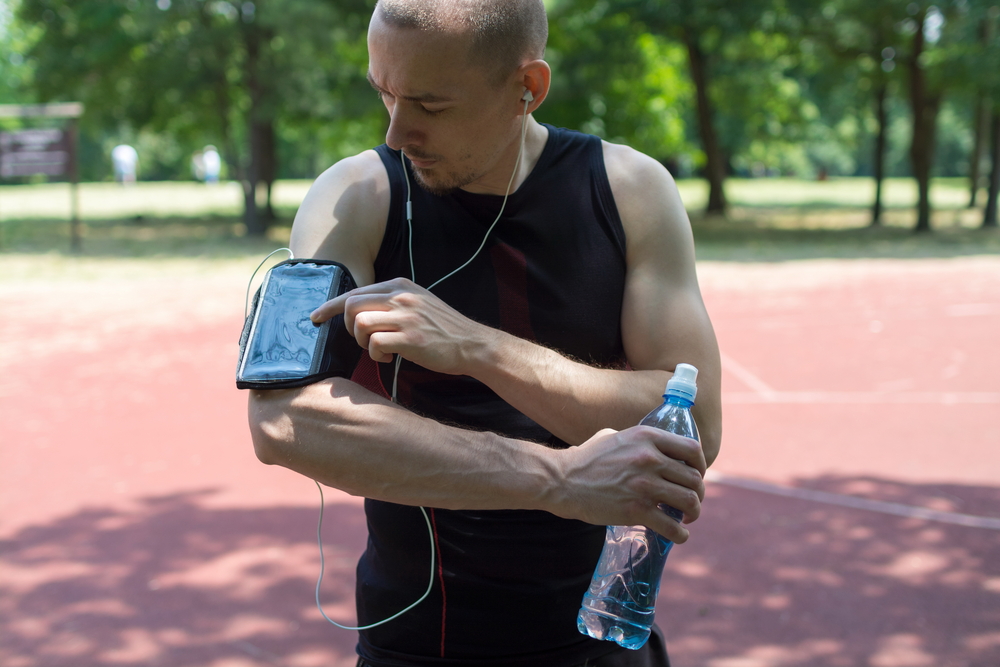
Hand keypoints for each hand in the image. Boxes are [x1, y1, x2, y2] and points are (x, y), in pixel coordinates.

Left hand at [311, 278, 491, 373]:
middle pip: (351, 304)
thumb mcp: (417, 302)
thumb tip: (359, 310)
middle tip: (361, 340)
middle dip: (347, 326)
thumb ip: (391, 301)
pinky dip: (376, 354)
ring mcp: (406, 316)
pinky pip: (374, 343)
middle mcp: (401, 296)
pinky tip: (390, 357)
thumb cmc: (442, 329)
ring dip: (361, 341)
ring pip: (360, 322)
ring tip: (377, 349)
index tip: (315, 317)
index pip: (355, 291)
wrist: (472, 344)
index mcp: (400, 285)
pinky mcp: (410, 337)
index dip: (330, 306)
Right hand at [549, 426, 706, 542]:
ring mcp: (644, 485)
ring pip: (689, 501)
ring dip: (694, 513)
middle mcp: (650, 458)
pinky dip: (681, 534)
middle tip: (691, 502)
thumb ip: (636, 441)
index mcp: (647, 437)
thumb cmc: (585, 459)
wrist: (562, 480)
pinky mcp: (636, 509)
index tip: (697, 475)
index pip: (692, 448)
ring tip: (686, 518)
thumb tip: (651, 448)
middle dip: (698, 493)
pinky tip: (679, 535)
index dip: (701, 465)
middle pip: (694, 478)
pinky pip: (671, 526)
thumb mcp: (612, 436)